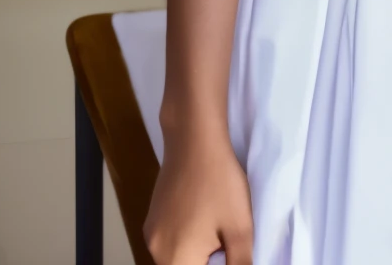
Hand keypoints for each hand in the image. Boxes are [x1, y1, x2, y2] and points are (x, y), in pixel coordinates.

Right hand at [144, 131, 252, 264]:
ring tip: (218, 227)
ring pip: (177, 257)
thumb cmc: (220, 183)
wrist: (194, 139)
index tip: (230, 248)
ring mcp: (151, 234)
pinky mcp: (152, 218)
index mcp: (176, 260)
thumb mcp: (240, 228)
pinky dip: (187, 239)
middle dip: (209, 260)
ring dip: (198, 253)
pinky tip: (203, 217)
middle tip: (227, 239)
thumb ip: (240, 263)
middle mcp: (156, 251)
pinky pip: (170, 241)